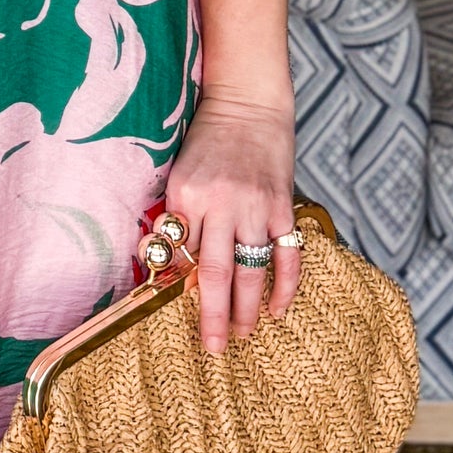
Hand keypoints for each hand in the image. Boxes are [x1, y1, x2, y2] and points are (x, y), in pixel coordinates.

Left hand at [163, 90, 298, 354]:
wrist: (247, 103)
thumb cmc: (206, 141)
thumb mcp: (179, 174)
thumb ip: (176, 217)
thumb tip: (167, 265)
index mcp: (187, 195)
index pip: (181, 255)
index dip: (180, 290)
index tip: (178, 319)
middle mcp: (221, 203)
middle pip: (215, 272)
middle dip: (213, 316)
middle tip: (213, 348)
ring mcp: (256, 206)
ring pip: (251, 270)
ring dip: (247, 309)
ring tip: (242, 337)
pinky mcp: (283, 205)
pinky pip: (286, 255)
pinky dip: (285, 286)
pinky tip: (278, 311)